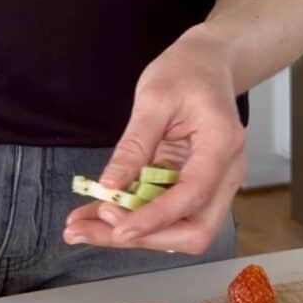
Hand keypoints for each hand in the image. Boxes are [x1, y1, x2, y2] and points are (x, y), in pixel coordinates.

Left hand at [64, 28, 245, 253]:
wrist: (207, 64)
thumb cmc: (186, 72)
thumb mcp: (153, 99)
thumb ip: (133, 146)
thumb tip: (109, 187)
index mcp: (221, 145)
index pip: (193, 196)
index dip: (155, 218)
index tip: (117, 229)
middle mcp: (225, 174)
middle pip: (192, 231)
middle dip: (140, 237)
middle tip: (85, 230)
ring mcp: (211, 185)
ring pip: (176, 231)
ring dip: (128, 234)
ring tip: (78, 228)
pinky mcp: (191, 188)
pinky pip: (163, 214)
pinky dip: (129, 219)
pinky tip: (92, 217)